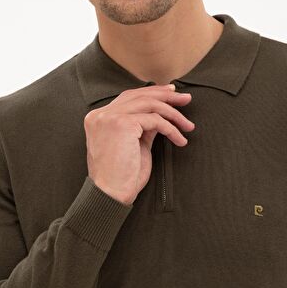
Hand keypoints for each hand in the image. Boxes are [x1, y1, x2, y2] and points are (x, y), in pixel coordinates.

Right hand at [84, 84, 194, 204]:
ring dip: (173, 113)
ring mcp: (110, 117)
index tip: (170, 93)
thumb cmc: (121, 177)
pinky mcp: (122, 124)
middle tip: (186, 99)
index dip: (151, 93)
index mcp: (98, 118)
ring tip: (188, 125)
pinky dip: (171, 129)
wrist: (110, 195)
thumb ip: (142, 128)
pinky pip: (155, 120)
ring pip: (149, 104)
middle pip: (139, 95)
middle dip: (166, 95)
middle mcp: (101, 114)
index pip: (128, 97)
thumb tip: (160, 115)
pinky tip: (180, 140)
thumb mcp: (133, 146)